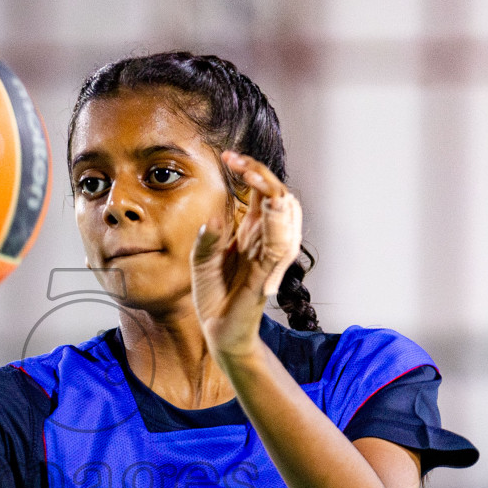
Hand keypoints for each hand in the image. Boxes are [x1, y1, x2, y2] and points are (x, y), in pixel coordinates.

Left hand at [190, 151, 302, 360]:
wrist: (216, 330)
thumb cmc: (214, 294)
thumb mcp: (201, 259)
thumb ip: (208, 238)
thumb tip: (215, 217)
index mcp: (251, 233)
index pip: (262, 193)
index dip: (251, 171)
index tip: (229, 156)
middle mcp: (264, 241)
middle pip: (279, 198)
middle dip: (263, 175)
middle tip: (237, 162)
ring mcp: (269, 258)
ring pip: (286, 218)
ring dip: (273, 193)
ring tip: (255, 176)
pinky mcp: (267, 276)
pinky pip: (279, 247)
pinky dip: (277, 225)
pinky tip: (269, 206)